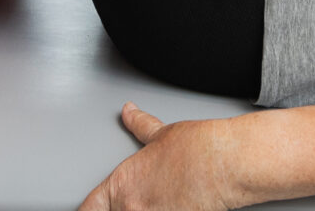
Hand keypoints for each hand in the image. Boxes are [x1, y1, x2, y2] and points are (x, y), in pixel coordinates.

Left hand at [78, 104, 242, 210]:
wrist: (226, 163)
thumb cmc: (198, 150)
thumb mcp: (160, 134)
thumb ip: (139, 126)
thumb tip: (128, 112)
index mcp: (122, 185)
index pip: (89, 209)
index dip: (88, 210)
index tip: (89, 209)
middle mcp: (132, 209)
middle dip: (122, 210)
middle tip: (137, 202)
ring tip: (161, 201)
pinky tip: (175, 206)